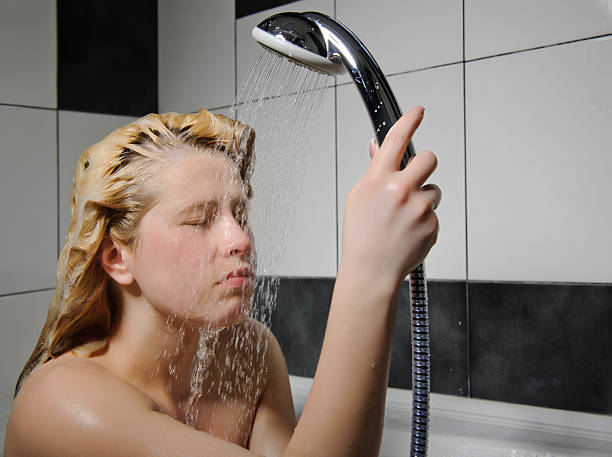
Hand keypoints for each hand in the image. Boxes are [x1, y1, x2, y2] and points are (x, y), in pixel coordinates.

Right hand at [340, 106, 440, 288]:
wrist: (371, 270)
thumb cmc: (361, 236)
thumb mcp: (359, 198)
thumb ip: (374, 171)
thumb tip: (381, 148)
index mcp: (378, 180)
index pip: (396, 139)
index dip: (409, 120)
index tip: (418, 111)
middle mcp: (400, 190)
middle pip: (429, 159)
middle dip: (424, 165)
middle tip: (414, 179)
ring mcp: (419, 208)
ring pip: (433, 190)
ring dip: (423, 199)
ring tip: (404, 219)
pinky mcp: (432, 225)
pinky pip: (434, 214)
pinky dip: (424, 221)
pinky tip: (408, 233)